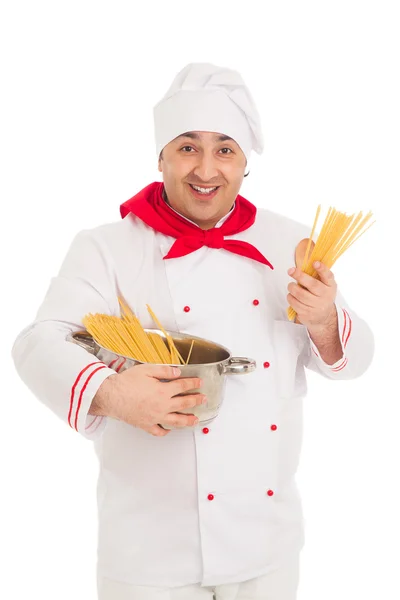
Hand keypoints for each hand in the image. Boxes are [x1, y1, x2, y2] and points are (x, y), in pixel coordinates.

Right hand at [91, 364, 205, 436]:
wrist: (111, 396)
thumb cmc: (126, 382)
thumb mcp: (147, 370)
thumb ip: (164, 371)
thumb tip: (177, 372)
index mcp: (163, 391)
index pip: (183, 386)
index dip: (193, 383)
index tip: (199, 382)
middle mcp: (162, 406)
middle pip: (184, 404)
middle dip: (196, 401)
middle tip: (203, 399)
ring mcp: (155, 417)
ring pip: (176, 421)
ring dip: (188, 420)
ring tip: (195, 420)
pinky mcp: (146, 425)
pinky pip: (159, 431)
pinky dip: (166, 431)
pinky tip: (169, 429)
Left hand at [287, 261, 337, 328]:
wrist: (324, 317)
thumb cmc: (322, 295)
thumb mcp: (325, 284)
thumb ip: (319, 274)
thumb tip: (308, 261)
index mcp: (330, 286)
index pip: (328, 276)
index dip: (322, 269)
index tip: (315, 263)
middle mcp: (325, 296)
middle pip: (312, 285)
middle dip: (299, 276)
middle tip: (291, 271)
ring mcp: (317, 306)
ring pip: (300, 295)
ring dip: (292, 288)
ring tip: (291, 286)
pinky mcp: (307, 314)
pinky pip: (295, 304)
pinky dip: (290, 298)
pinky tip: (291, 295)